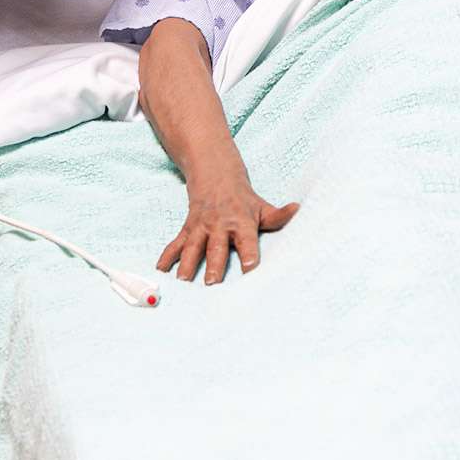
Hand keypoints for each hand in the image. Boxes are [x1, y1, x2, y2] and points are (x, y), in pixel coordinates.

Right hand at [156, 175, 299, 284]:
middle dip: (213, 263)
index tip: (250, 268)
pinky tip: (160, 269)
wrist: (216, 177)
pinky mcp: (187, 229)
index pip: (246, 240)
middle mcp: (220, 225)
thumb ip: (279, 216)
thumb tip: (299, 209)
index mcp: (241, 222)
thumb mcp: (262, 207)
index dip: (249, 254)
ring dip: (187, 262)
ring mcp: (201, 227)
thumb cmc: (244, 200)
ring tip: (182, 280)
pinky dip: (166, 256)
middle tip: (211, 282)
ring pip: (192, 246)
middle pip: (216, 247)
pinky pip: (175, 243)